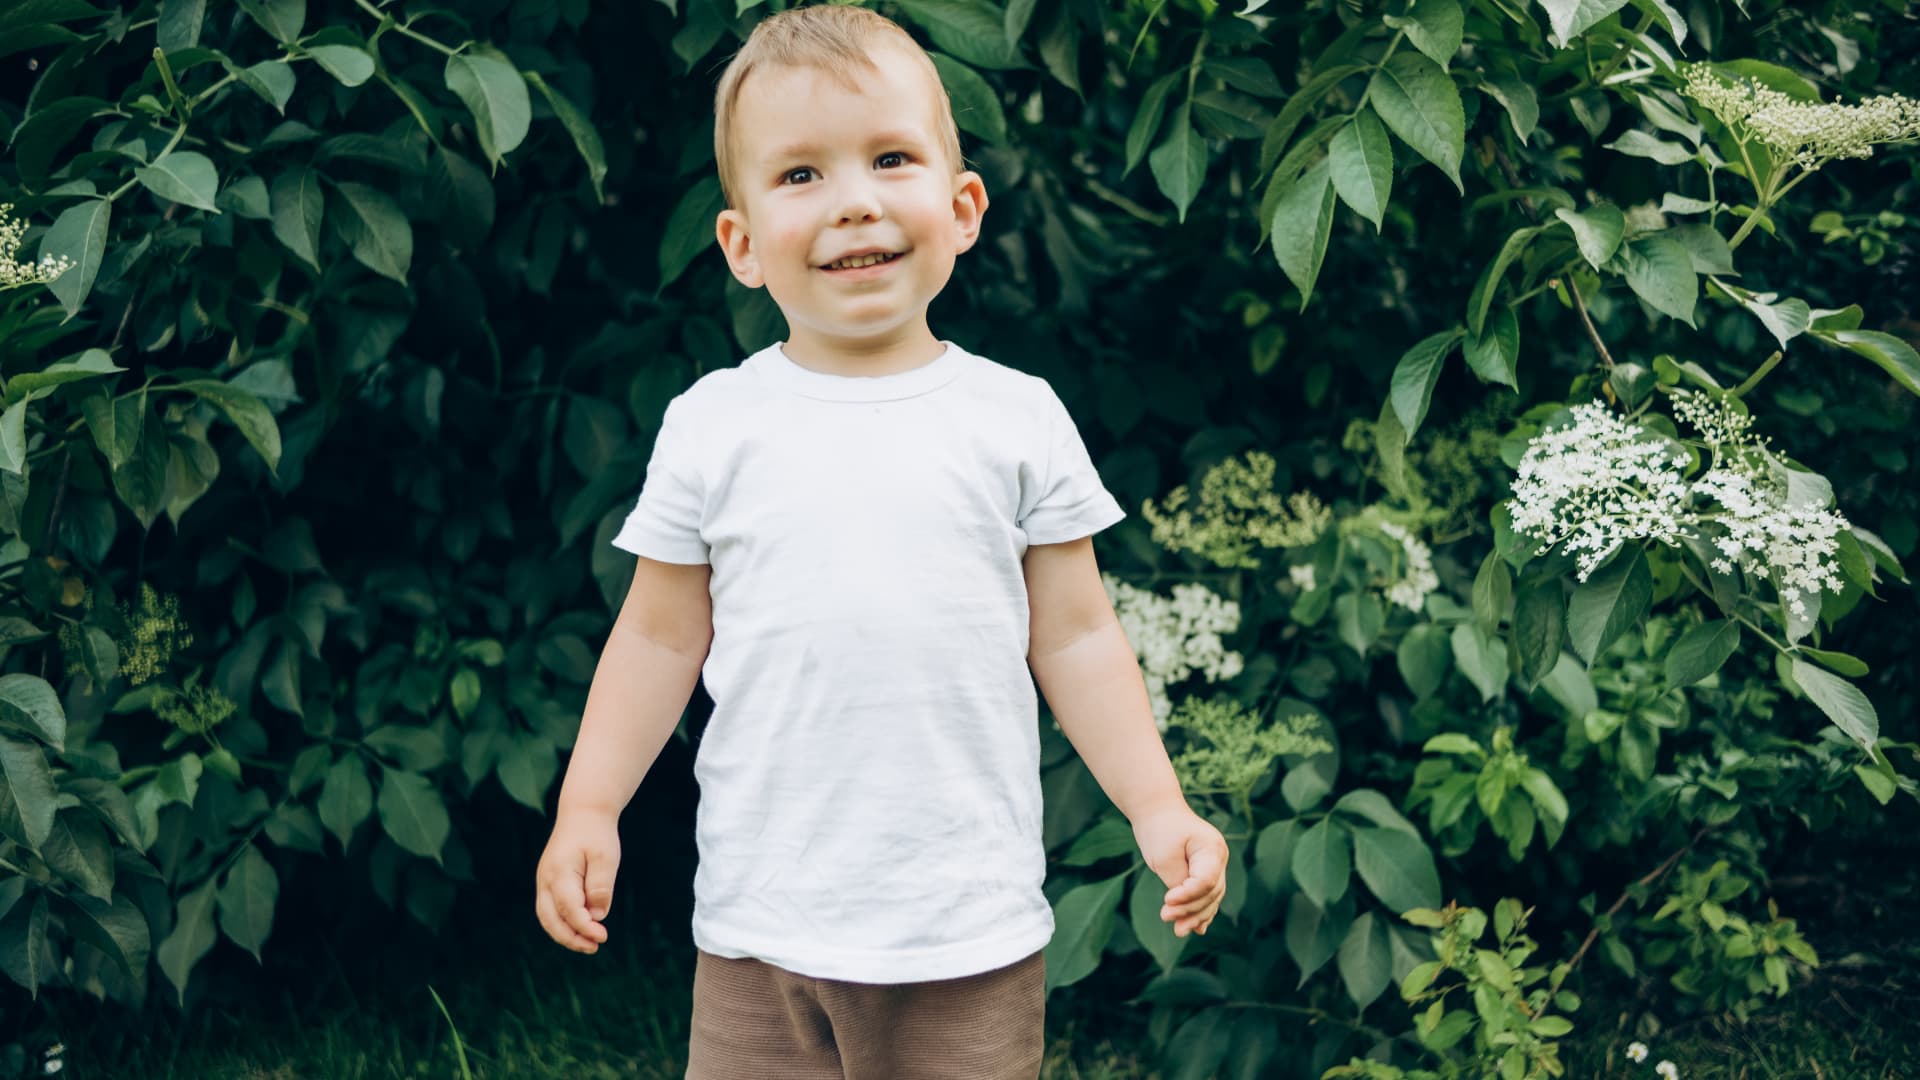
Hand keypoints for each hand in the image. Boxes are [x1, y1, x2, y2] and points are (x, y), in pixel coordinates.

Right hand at [534, 811, 620, 953]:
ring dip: (565, 935)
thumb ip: (601, 886)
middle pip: (551, 919)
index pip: (569, 908)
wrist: (583, 813)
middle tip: (594, 947)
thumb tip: (596, 916)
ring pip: (546, 918)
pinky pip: (549, 910)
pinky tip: (580, 931)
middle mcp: (546, 879)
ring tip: (588, 945)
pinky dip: (561, 924)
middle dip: (572, 938)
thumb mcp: (605, 857)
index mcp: (560, 871)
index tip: (603, 936)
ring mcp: (543, 881)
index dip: (585, 927)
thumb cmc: (596, 834)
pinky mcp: (547, 883)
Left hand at [1131, 801, 1227, 936]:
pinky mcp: (1206, 872)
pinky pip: (1208, 896)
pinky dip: (1201, 911)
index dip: (1188, 895)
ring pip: (1211, 897)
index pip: (1205, 880)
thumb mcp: (1164, 856)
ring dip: (1195, 915)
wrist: (1158, 811)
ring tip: (1178, 931)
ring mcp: (1216, 865)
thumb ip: (1176, 881)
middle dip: (1189, 909)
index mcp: (1211, 848)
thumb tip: (1185, 907)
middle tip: (1165, 916)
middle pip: (1210, 892)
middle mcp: (1219, 857)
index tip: (1166, 900)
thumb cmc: (1160, 829)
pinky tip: (1196, 929)